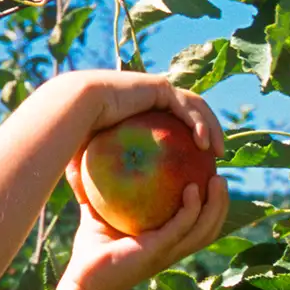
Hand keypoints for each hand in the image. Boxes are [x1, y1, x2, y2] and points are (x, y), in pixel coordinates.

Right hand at [57, 70, 226, 161]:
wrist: (72, 111)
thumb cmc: (73, 138)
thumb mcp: (84, 161)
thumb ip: (93, 176)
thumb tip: (87, 202)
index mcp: (139, 109)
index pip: (172, 121)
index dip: (188, 138)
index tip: (196, 164)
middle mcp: (150, 95)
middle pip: (190, 111)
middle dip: (208, 130)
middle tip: (216, 157)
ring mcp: (156, 88)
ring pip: (195, 106)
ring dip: (211, 127)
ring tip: (218, 153)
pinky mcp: (160, 87)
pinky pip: (187, 107)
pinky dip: (198, 123)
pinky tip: (204, 144)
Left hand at [64, 167, 230, 289]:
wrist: (82, 280)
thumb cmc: (91, 251)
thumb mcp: (99, 215)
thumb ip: (99, 192)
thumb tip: (88, 161)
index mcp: (166, 242)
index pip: (198, 224)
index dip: (210, 205)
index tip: (210, 178)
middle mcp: (171, 249)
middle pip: (210, 228)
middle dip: (222, 203)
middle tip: (220, 175)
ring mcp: (166, 252)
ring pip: (205, 229)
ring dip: (217, 205)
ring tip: (218, 179)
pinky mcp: (157, 251)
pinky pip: (182, 227)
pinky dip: (192, 209)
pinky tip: (191, 188)